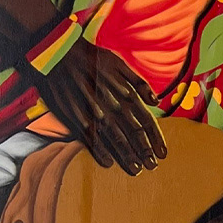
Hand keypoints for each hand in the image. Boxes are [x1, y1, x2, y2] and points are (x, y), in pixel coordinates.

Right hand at [36, 41, 165, 173]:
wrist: (59, 52)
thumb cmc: (91, 57)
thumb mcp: (120, 64)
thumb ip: (140, 83)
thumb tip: (156, 101)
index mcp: (127, 93)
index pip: (147, 122)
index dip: (156, 140)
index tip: (163, 154)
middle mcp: (114, 106)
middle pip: (134, 134)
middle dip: (145, 152)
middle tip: (153, 167)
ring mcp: (95, 113)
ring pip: (115, 139)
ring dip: (127, 156)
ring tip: (136, 170)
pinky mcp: (76, 116)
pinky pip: (91, 138)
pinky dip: (100, 151)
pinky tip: (108, 163)